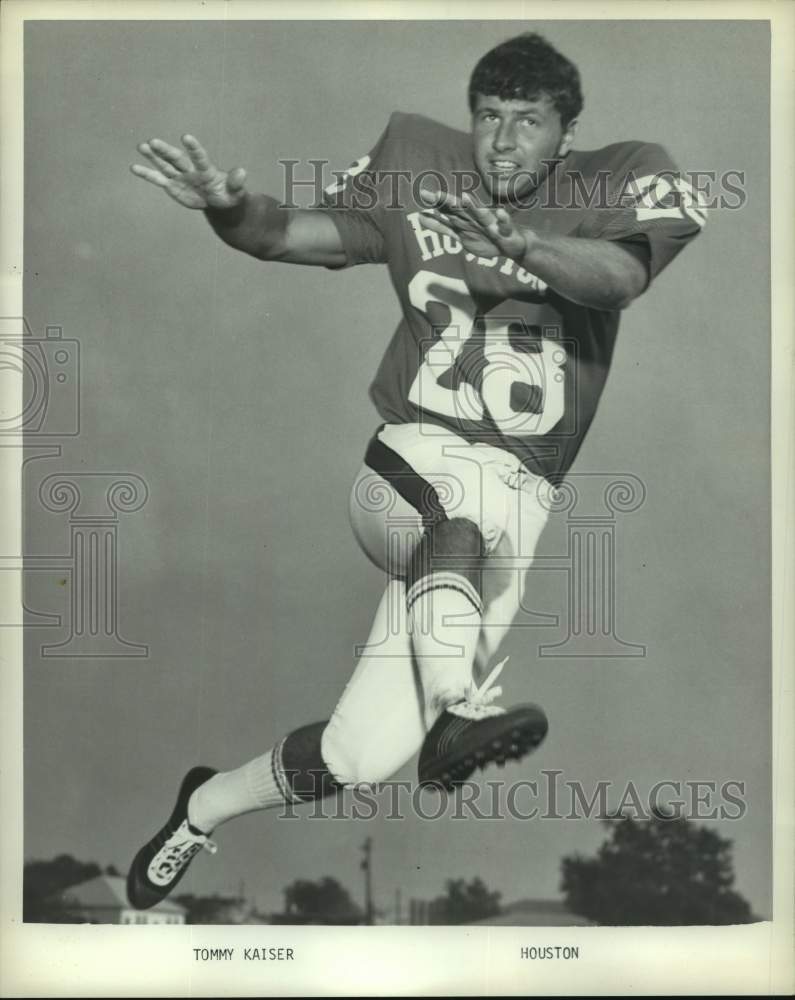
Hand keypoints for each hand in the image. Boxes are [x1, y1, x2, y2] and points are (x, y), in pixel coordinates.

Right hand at [130, 134, 246, 209]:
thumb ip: (236, 182)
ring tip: (141, 146)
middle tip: (153, 141)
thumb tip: (242, 172)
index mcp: (206, 170)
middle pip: (176, 158)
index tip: (186, 137)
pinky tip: (134, 167)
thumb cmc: (229, 195)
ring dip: (153, 156)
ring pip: (165, 165)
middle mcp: (190, 170)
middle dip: (165, 151)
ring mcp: (180, 176)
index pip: (199, 157)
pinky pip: (158, 179)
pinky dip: (147, 173)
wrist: (218, 201)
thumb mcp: (236, 192)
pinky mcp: (172, 185)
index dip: (194, 148)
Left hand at [418, 188, 531, 260]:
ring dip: (474, 206)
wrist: (511, 243)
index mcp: (465, 218)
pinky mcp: (505, 231)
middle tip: (436, 193)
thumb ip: (440, 225)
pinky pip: (505, 225)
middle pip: (460, 208)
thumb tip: (420, 217)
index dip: (436, 202)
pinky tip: (501, 214)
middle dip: (449, 201)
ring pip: (482, 213)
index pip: (448, 208)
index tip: (422, 193)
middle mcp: (476, 217)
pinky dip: (504, 219)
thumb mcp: (458, 233)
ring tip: (466, 198)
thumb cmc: (483, 236)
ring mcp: (491, 223)